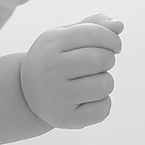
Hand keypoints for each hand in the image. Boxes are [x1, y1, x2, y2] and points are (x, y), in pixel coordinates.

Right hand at [19, 15, 121, 129]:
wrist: (25, 93)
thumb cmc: (54, 59)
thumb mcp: (65, 36)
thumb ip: (94, 25)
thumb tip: (119, 25)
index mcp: (51, 43)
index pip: (94, 33)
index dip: (112, 38)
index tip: (113, 45)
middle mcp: (51, 69)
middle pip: (101, 59)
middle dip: (109, 60)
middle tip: (99, 64)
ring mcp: (57, 96)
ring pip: (105, 85)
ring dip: (106, 82)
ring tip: (91, 81)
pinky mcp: (65, 119)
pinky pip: (103, 109)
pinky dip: (102, 103)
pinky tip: (87, 99)